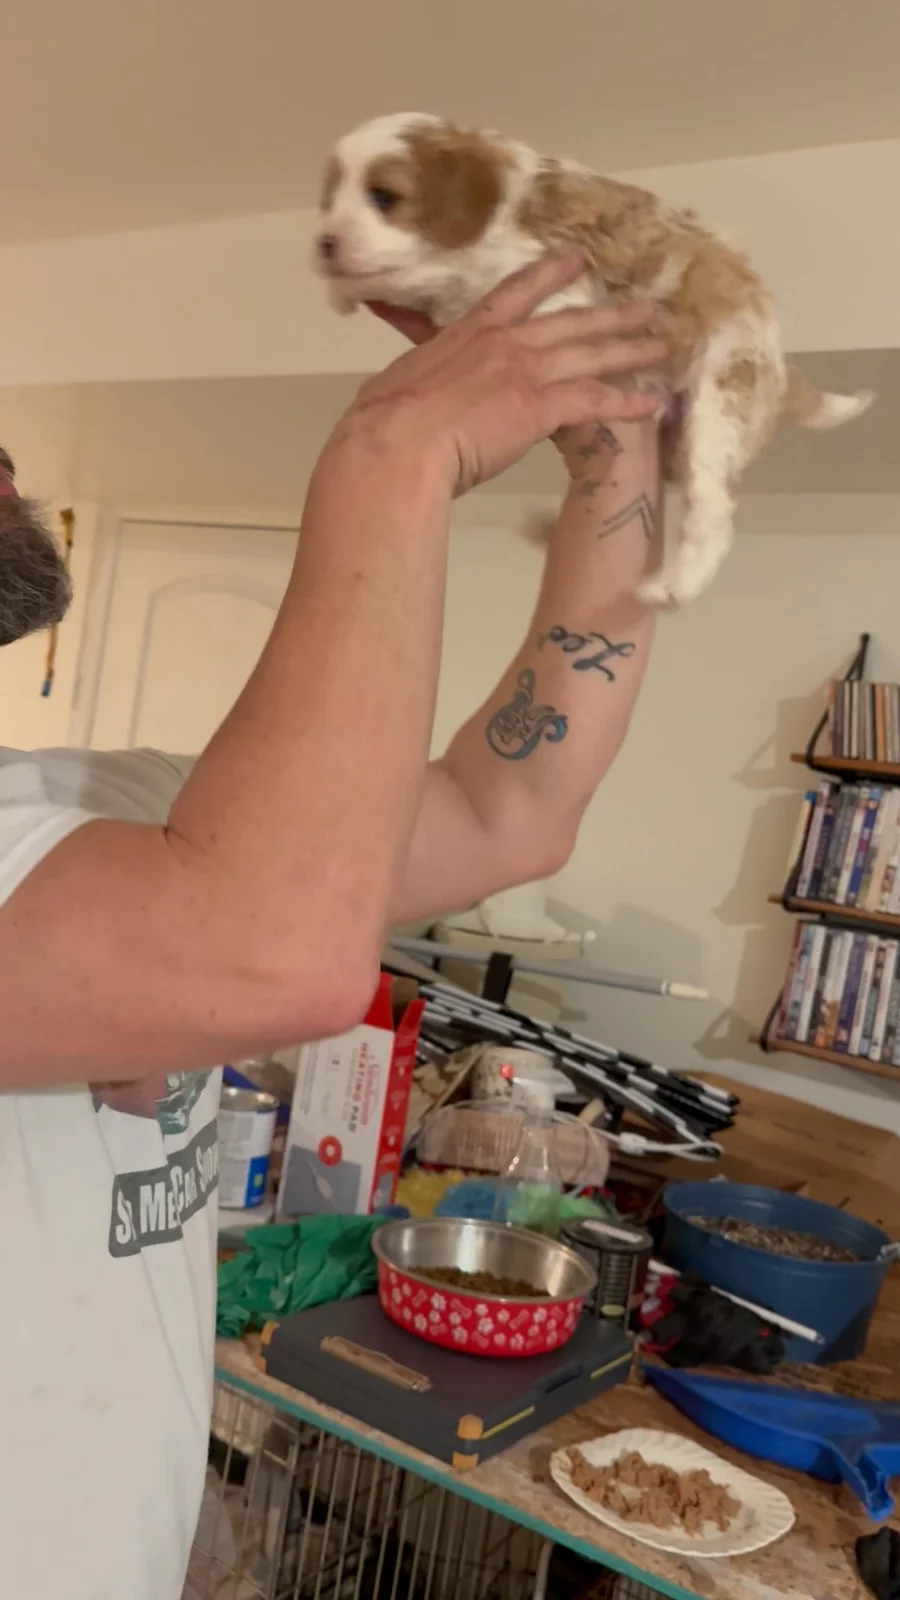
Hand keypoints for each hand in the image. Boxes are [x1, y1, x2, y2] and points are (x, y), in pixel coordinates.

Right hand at [328, 252, 666, 495]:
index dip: (549, 274)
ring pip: (590, 354)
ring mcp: (524, 371)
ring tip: (662, 344)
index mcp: (467, 334)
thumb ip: (410, 383)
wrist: (396, 443)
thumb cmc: (383, 423)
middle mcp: (503, 343)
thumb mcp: (393, 387)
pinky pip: (595, 401)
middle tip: (644, 305)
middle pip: (568, 321)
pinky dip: (627, 403)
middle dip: (609, 313)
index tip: (575, 259)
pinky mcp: (539, 406)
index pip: (515, 294)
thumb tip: (392, 398)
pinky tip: (653, 405)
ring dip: (630, 349)